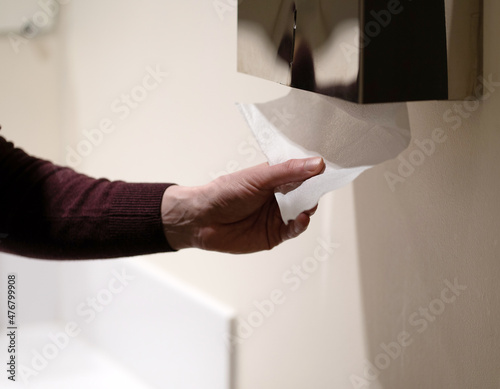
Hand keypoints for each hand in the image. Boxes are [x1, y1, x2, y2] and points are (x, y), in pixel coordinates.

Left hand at [161, 157, 324, 253]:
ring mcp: (277, 216)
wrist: (201, 219)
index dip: (313, 171)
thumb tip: (317, 163)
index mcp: (275, 179)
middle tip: (318, 188)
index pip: (301, 173)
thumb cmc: (223, 193)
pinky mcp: (275, 235)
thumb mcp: (258, 177)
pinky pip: (294, 230)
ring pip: (303, 211)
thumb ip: (287, 171)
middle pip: (305, 193)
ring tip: (307, 205)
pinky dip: (300, 225)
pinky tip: (301, 218)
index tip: (325, 169)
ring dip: (308, 208)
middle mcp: (278, 197)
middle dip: (313, 191)